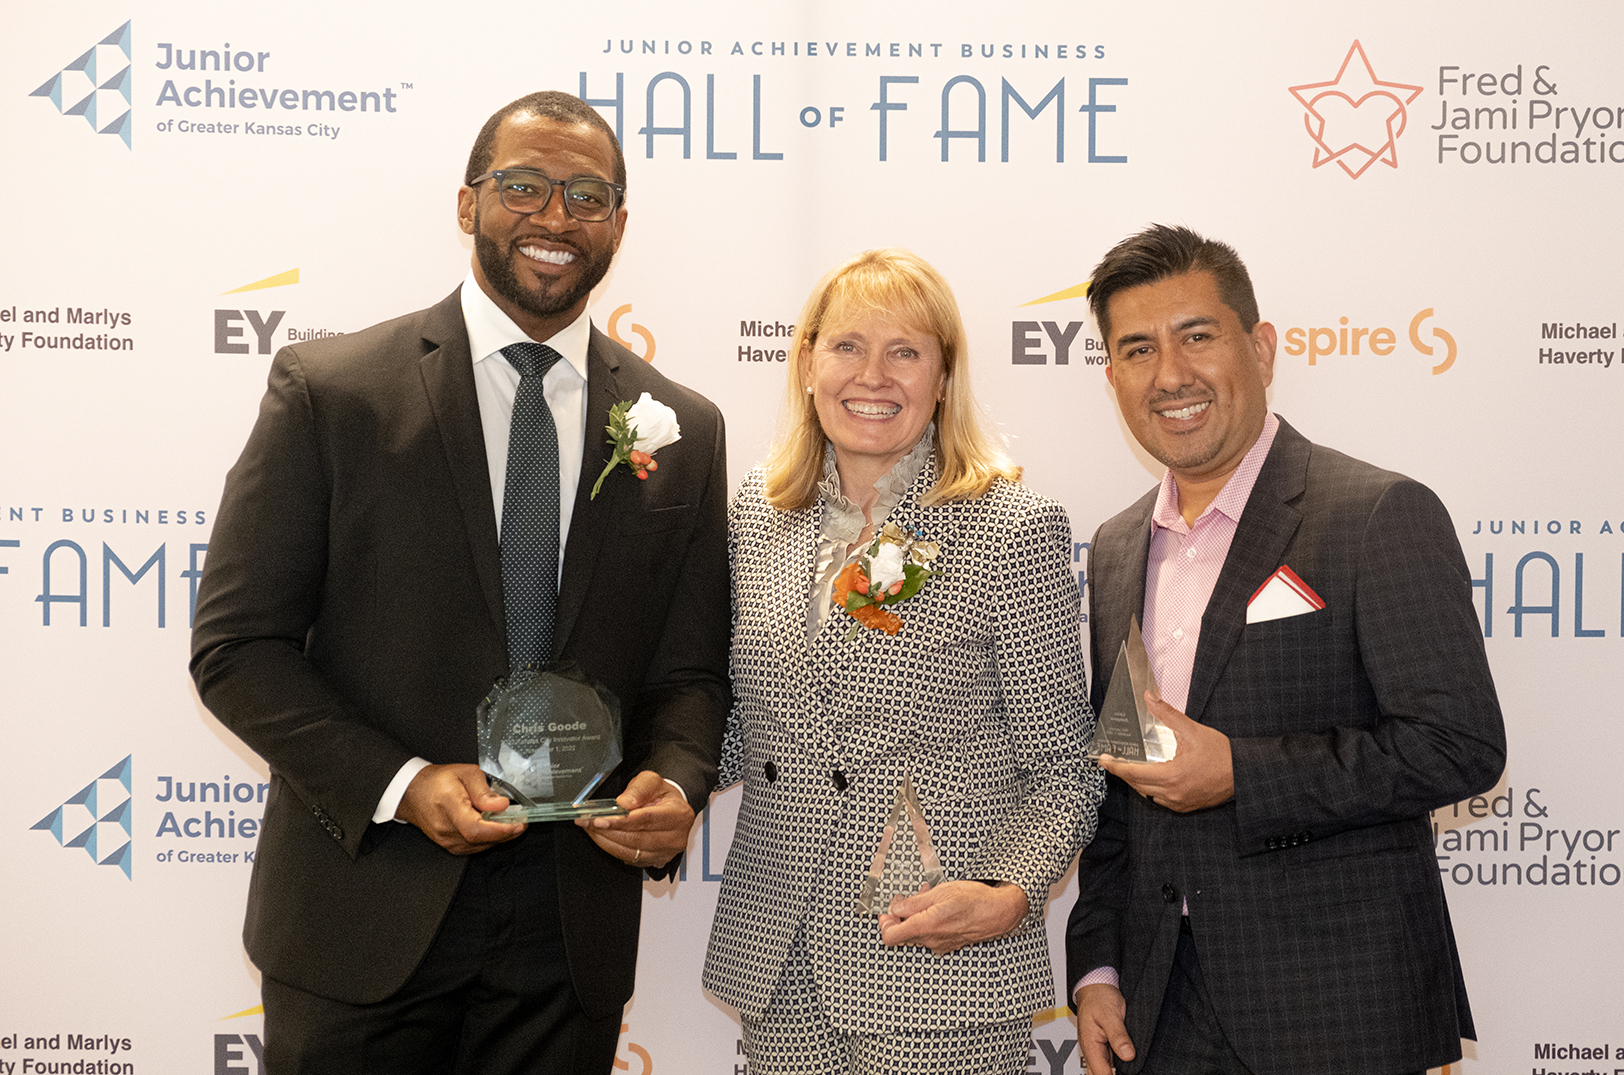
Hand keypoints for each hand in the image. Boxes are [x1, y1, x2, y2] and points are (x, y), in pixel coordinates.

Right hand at [395, 763, 524, 854]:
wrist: (412, 793)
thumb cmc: (437, 781)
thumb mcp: (465, 773)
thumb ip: (484, 790)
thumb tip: (501, 805)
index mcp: (449, 805)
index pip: (475, 828)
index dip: (500, 830)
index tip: (518, 824)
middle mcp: (445, 827)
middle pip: (481, 840)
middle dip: (507, 832)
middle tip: (521, 820)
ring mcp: (446, 840)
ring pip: (480, 846)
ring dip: (499, 836)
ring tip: (509, 822)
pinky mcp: (449, 846)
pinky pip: (474, 847)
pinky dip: (488, 839)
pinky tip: (494, 828)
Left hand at [576, 770, 695, 868]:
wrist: (671, 808)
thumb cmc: (662, 795)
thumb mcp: (652, 781)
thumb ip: (638, 789)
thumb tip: (624, 804)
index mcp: (679, 815)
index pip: (647, 820)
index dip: (621, 821)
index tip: (600, 820)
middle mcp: (676, 838)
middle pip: (637, 839)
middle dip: (608, 831)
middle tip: (588, 822)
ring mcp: (666, 853)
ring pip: (630, 852)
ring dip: (606, 841)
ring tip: (590, 829)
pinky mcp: (655, 861)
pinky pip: (629, 859)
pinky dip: (612, 849)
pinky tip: (602, 838)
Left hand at [877, 880, 1027, 954]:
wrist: (999, 912)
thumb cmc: (974, 900)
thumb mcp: (940, 892)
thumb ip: (913, 903)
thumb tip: (895, 909)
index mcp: (926, 926)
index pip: (890, 937)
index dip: (884, 923)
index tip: (887, 911)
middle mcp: (931, 940)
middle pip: (901, 936)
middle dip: (899, 917)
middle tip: (905, 900)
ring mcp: (940, 945)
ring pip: (915, 935)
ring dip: (914, 918)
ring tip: (925, 898)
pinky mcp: (948, 945)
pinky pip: (929, 937)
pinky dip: (927, 923)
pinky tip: (935, 909)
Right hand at [1075, 983, 1134, 1074]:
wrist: (1096, 985)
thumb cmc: (1098, 996)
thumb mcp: (1110, 1014)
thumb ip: (1118, 1035)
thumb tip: (1128, 1055)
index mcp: (1090, 1044)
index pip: (1100, 1073)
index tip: (1127, 1073)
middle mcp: (1091, 1049)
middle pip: (1099, 1074)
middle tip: (1127, 1071)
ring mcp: (1097, 1047)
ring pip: (1103, 1069)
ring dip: (1113, 1072)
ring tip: (1127, 1068)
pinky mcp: (1104, 1044)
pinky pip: (1109, 1062)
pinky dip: (1116, 1066)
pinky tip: (1126, 1064)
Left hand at [1100, 693, 1233, 811]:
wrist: (1243, 774)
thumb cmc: (1221, 754)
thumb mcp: (1192, 730)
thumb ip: (1167, 714)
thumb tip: (1150, 697)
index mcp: (1172, 776)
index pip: (1134, 773)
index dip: (1115, 766)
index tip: (1102, 759)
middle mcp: (1173, 794)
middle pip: (1137, 784)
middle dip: (1122, 772)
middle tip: (1111, 760)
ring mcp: (1178, 803)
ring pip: (1147, 793)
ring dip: (1136, 781)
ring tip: (1128, 767)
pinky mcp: (1184, 807)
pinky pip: (1159, 800)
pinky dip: (1151, 788)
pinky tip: (1150, 777)